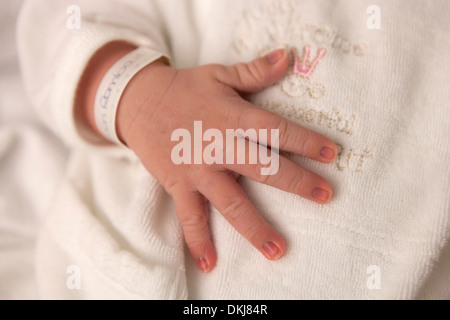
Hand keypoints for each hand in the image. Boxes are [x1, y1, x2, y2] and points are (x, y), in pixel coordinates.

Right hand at [115, 49, 337, 271]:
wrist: (137, 101)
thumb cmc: (183, 88)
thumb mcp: (219, 74)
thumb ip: (254, 72)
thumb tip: (288, 56)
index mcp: (232, 117)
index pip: (276, 130)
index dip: (306, 141)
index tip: (332, 155)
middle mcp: (218, 146)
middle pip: (263, 168)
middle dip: (297, 183)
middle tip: (325, 196)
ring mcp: (197, 170)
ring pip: (230, 203)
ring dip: (255, 227)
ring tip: (277, 250)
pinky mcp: (178, 185)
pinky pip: (190, 218)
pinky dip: (198, 241)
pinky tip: (210, 265)